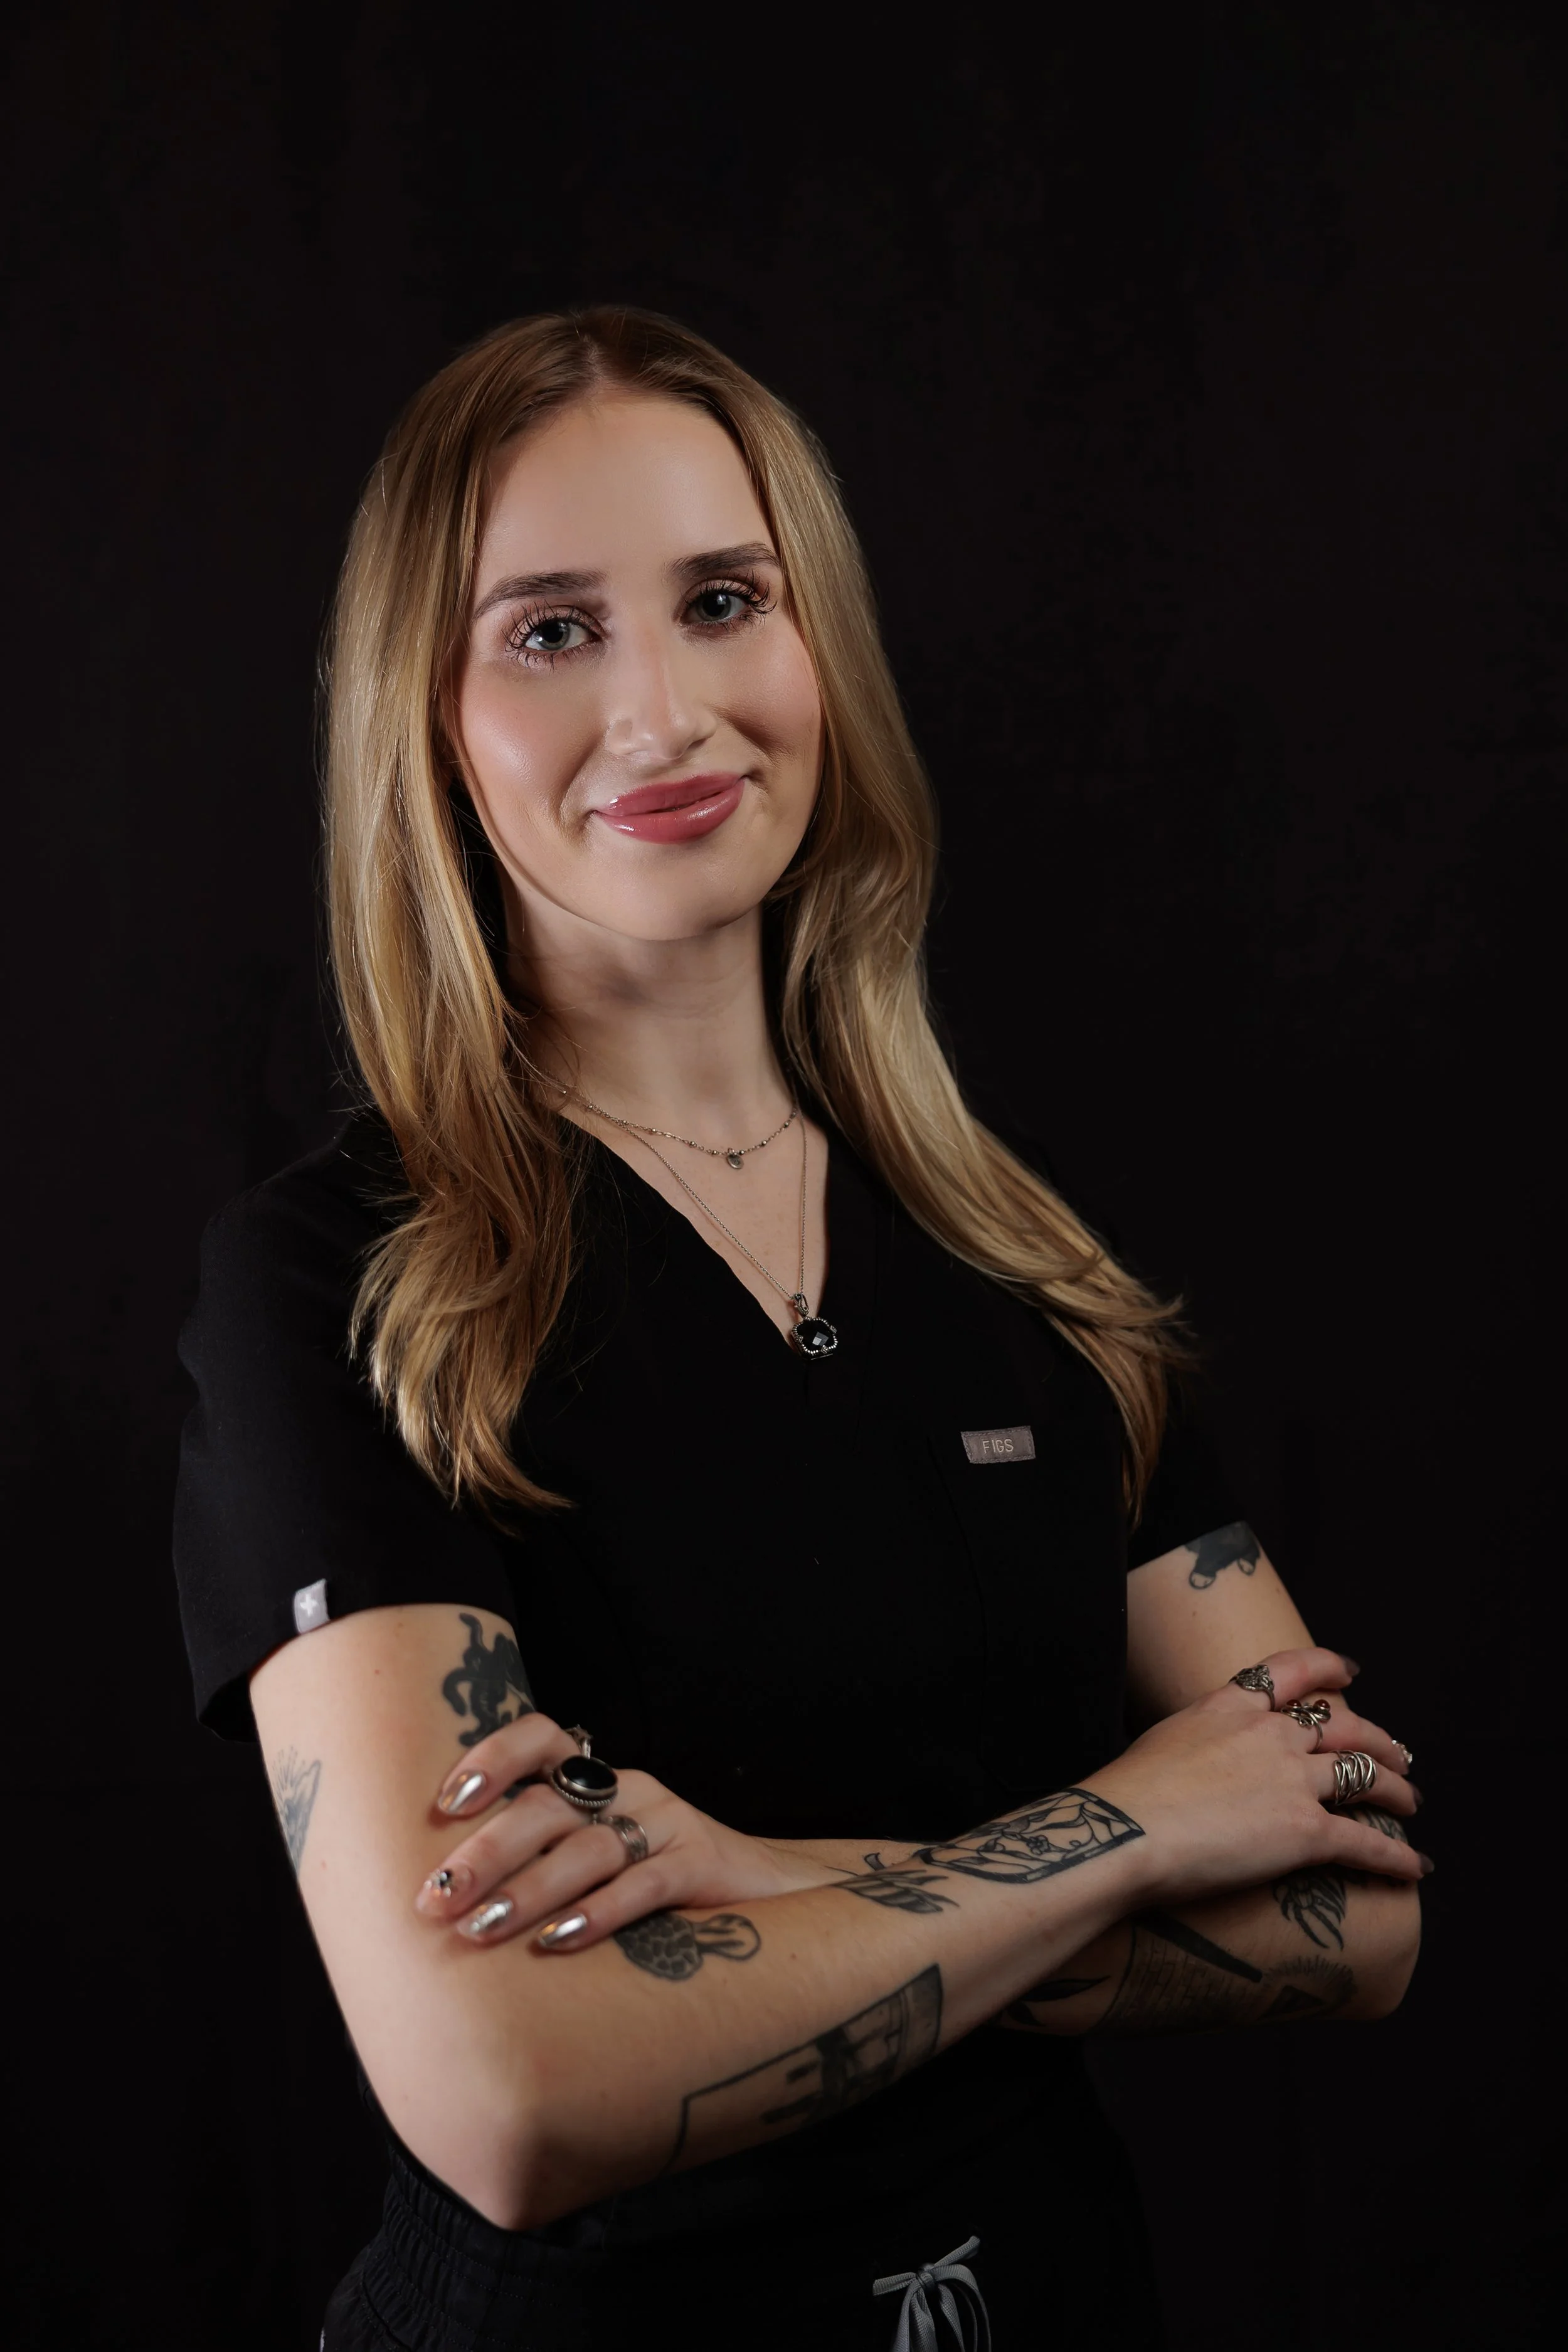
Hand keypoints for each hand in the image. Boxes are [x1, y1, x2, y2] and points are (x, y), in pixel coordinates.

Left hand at [413, 1710, 832, 1949]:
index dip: (490, 1759)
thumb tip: (451, 1903)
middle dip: (484, 1850)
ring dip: (526, 1890)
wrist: (777, 1895)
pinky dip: (596, 1911)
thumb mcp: (603, 1862)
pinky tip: (558, 1941)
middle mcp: (628, 1790)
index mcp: (598, 1781)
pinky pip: (642, 1884)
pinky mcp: (699, 1863)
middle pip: (546, 1805)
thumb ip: (545, 1864)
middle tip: (436, 1898)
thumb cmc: (666, 1888)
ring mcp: (666, 1823)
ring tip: (479, 1930)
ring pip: (587, 1847)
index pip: (539, 1738)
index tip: (443, 1805)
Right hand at [1089, 1645, 1429, 1910]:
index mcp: (1229, 1706)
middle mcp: (1269, 1734)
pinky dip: (1397, 1858)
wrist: (1124, 1831)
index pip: (1289, 1671)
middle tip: (1399, 1754)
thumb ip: (1196, 1739)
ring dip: (1396, 1791)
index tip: (1351, 1670)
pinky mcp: (1304, 1833)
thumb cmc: (1124, 1796)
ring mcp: (1291, 1781)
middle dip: (1378, 1740)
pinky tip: (1417, 1867)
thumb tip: (1197, 1759)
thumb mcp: (1162, 1741)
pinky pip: (1365, 1843)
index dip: (1327, 1665)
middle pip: (1343, 1726)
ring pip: (1364, 1777)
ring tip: (1411, 1802)